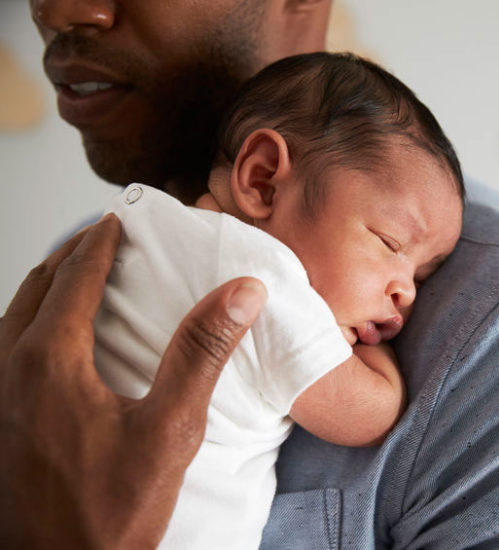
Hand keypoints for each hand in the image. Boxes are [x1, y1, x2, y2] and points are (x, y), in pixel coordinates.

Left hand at [0, 214, 266, 547]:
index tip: (117, 220)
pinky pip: (5, 346)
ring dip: (46, 284)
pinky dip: (29, 319)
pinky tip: (51, 338)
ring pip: (13, 314)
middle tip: (98, 236)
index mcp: (49, 361)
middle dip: (69, 253)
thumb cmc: (109, 511)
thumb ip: (201, 353)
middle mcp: (9, 369)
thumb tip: (240, 292)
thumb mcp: (169, 430)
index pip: (74, 278)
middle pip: (36, 286)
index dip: (100, 243)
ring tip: (74, 274)